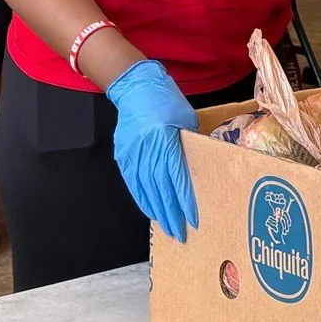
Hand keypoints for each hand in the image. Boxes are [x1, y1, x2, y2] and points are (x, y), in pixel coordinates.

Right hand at [106, 60, 198, 241]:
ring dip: (158, 211)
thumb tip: (196, 168)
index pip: (176, 177)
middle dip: (171, 214)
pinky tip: (151, 212)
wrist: (137, 88)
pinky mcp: (124, 155)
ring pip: (146, 190)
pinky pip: (133, 183)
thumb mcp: (187, 120)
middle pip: (160, 189)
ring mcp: (132, 154)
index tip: (192, 219)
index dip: (184, 200)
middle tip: (180, 233)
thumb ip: (190, 145)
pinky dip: (142, 199)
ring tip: (168, 228)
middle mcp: (147, 149)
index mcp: (165, 139)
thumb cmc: (168, 101)